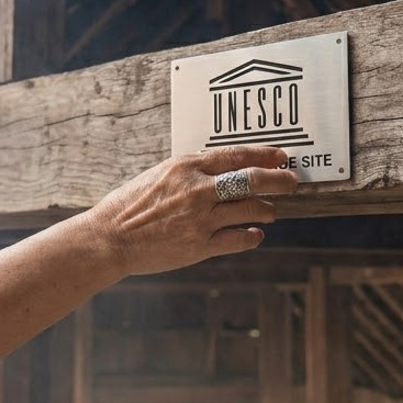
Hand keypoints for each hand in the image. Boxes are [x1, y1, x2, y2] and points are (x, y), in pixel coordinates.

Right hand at [86, 146, 297, 276]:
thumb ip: (193, 171)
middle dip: (279, 180)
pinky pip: (239, 239)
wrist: (110, 238)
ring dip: (267, 209)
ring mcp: (200, 219)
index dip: (264, 155)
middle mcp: (197, 190)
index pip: (236, 156)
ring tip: (271, 211)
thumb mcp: (161, 174)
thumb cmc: (132, 204)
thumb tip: (225, 168)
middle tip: (292, 182)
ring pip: (250, 210)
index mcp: (186, 167)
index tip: (281, 156)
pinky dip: (253, 235)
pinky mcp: (200, 246)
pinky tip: (255, 233)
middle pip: (252, 181)